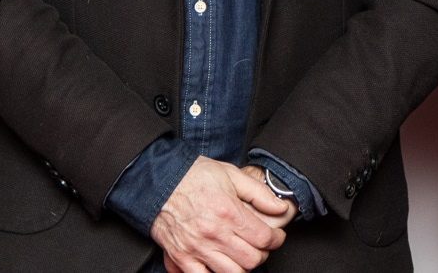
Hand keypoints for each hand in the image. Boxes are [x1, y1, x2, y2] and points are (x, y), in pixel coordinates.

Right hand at [150, 156, 288, 272]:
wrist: (158, 181)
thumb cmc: (192, 175)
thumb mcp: (230, 174)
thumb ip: (258, 192)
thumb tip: (280, 207)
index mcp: (228, 211)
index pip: (264, 238)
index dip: (276, 239)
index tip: (275, 236)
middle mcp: (214, 233)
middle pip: (252, 259)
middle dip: (262, 253)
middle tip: (259, 244)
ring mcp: (197, 248)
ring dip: (242, 267)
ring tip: (241, 255)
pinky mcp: (183, 257)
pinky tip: (220, 265)